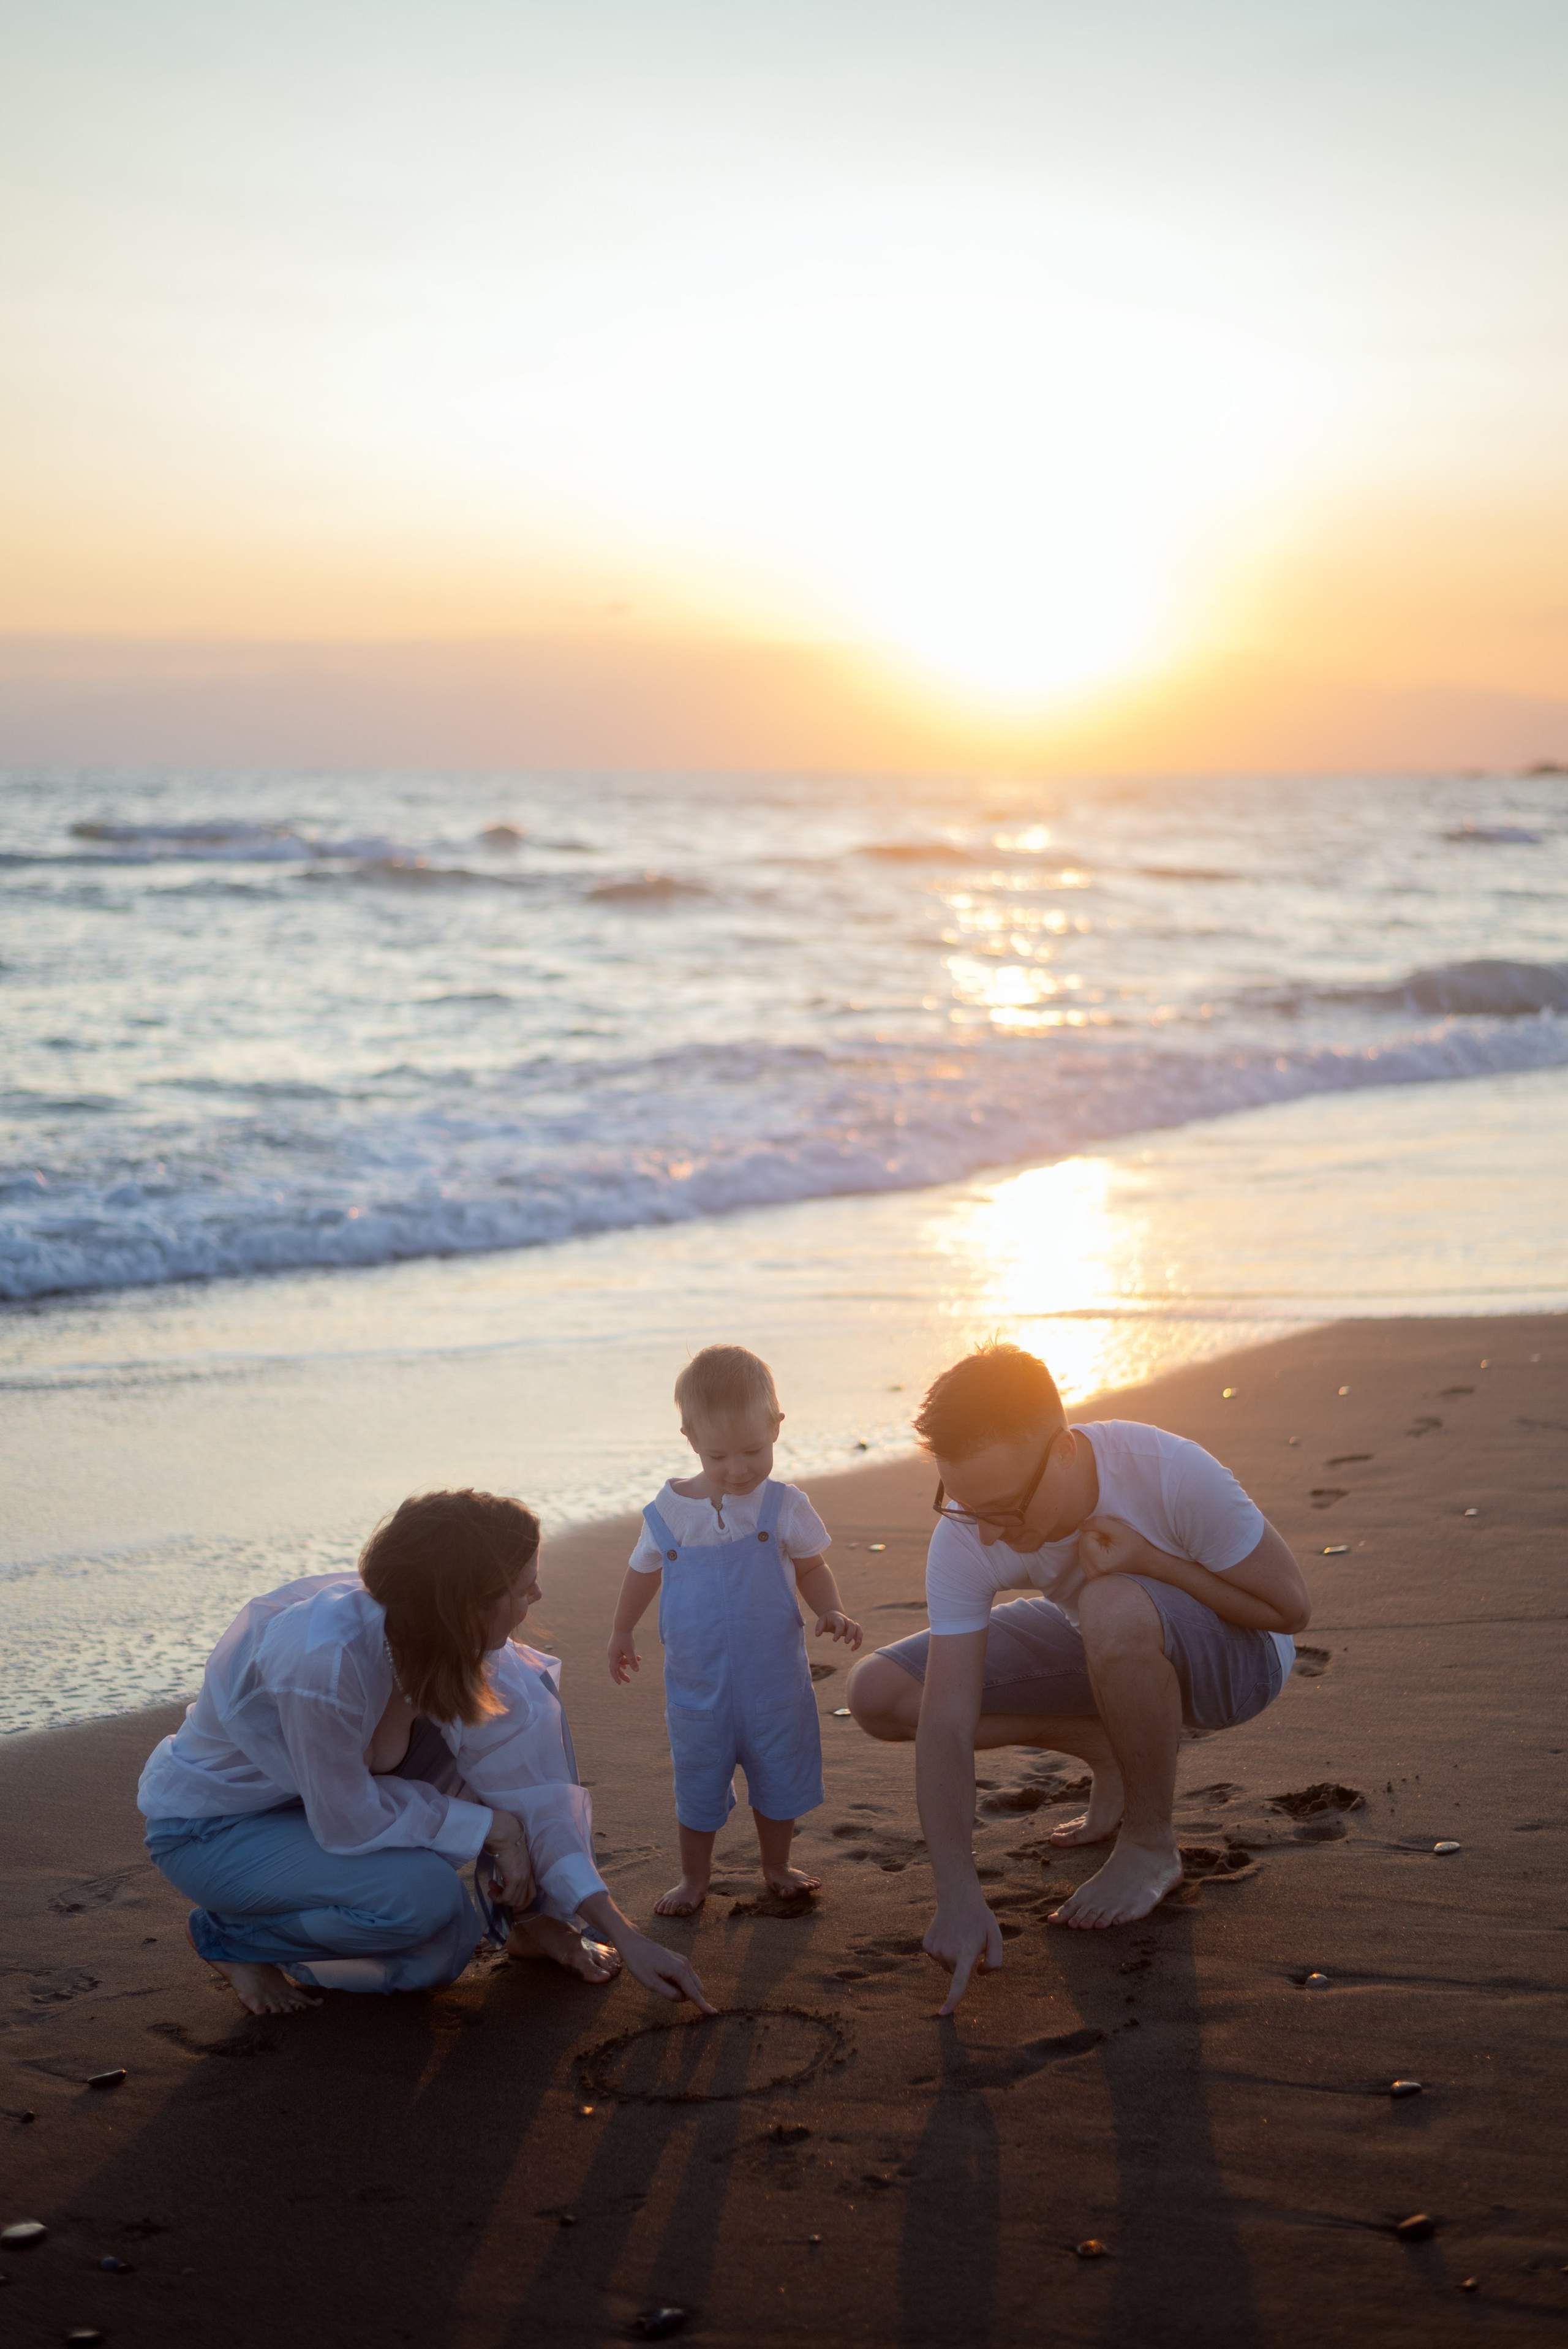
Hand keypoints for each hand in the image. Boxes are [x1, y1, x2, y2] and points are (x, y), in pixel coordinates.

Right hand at [487, 1837, 534, 1908]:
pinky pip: (506, 1898)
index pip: (532, 1895)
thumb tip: (504, 1877)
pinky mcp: (514, 1879)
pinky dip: (497, 1897)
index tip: (512, 1906)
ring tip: (491, 1887)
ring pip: (513, 1901)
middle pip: (521, 1901)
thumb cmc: (506, 1841)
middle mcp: (528, 1877)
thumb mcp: (513, 1858)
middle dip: (507, 1901)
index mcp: (529, 1871)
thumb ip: (512, 1868)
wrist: (505, 1835)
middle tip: (495, 1891)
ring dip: (499, 1898)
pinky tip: (491, 1886)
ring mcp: (522, 1879)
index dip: (522, 1904)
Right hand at [607, 1631, 640, 1684]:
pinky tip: (636, 1657)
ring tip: (638, 1659)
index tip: (620, 1684)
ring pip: (620, 1660)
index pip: (613, 1670)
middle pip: (616, 1667)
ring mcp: (614, 1650)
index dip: (616, 1677)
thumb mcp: (630, 1650)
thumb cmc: (625, 1638)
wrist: (622, 1625)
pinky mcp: (617, 1647)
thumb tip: (637, 1670)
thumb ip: (633, 1661)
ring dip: (629, 1661)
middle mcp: (611, 1654)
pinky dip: (628, 1657)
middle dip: (623, 1674)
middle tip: (629, 1680)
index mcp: (612, 1656)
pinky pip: (621, 1655)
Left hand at [615, 1929, 717, 2011]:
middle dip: (686, 1996)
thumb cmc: (640, 1964)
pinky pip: (685, 1976)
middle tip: (663, 1990)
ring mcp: (683, 1960)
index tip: (714, 2013)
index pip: (694, 1992)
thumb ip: (670, 1993)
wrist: (634, 1944)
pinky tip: (662, 1977)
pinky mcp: (679, 1959)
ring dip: (682, 1989)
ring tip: (660, 1981)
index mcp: (679, 1971)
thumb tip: (684, 1999)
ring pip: (691, 1982)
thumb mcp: (651, 1983)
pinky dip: (679, 1983)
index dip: (703, 2004)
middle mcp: (685, 1964)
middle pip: (694, 1988)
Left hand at [814, 1610, 862, 1649]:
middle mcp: (846, 1620)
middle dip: (850, 1634)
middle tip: (846, 1642)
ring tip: (853, 1648)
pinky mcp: (853, 1630)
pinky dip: (858, 1641)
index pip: (840, 1624)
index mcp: (838, 1618)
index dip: (838, 1632)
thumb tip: (817, 1634)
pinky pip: (859, 1634)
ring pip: (858, 1629)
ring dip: (858, 1637)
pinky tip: (853, 1649)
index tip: (834, 1640)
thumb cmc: (826, 1620)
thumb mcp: (821, 1621)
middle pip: (852, 1625)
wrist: (833, 1615)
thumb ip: (819, 1627)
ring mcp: (851, 1624)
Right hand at [922, 1890, 1004, 2015]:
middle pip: (957, 1973)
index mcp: (966, 1952)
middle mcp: (948, 1952)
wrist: (957, 1896)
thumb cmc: (980, 1918)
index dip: (952, 1999)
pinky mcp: (926, 1945)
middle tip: (969, 1942)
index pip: (959, 1981)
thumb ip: (995, 1961)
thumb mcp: (996, 1937)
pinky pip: (937, 1958)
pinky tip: (948, 1935)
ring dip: (954, 1957)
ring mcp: (934, 1949)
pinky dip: (943, 1951)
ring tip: (958, 1936)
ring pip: (946, 1966)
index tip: (944, 2013)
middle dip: (964, 1964)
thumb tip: (979, 1974)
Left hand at [1076, 1514, 1148, 1580]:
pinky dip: (1093, 1554)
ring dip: (1093, 1546)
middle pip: (1081, 1545)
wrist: (1148, 1564)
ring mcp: (1092, 1578)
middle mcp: (1093, 1574)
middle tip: (1112, 1543)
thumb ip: (1097, 1523)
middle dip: (1094, 1539)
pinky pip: (1085, 1559)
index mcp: (1099, 1562)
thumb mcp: (1119, 1529)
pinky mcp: (1092, 1578)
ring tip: (1111, 1550)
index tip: (1112, 1538)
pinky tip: (1107, 1556)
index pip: (1085, 1537)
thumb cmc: (1136, 1546)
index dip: (1098, 1532)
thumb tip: (1080, 1525)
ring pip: (1082, 1551)